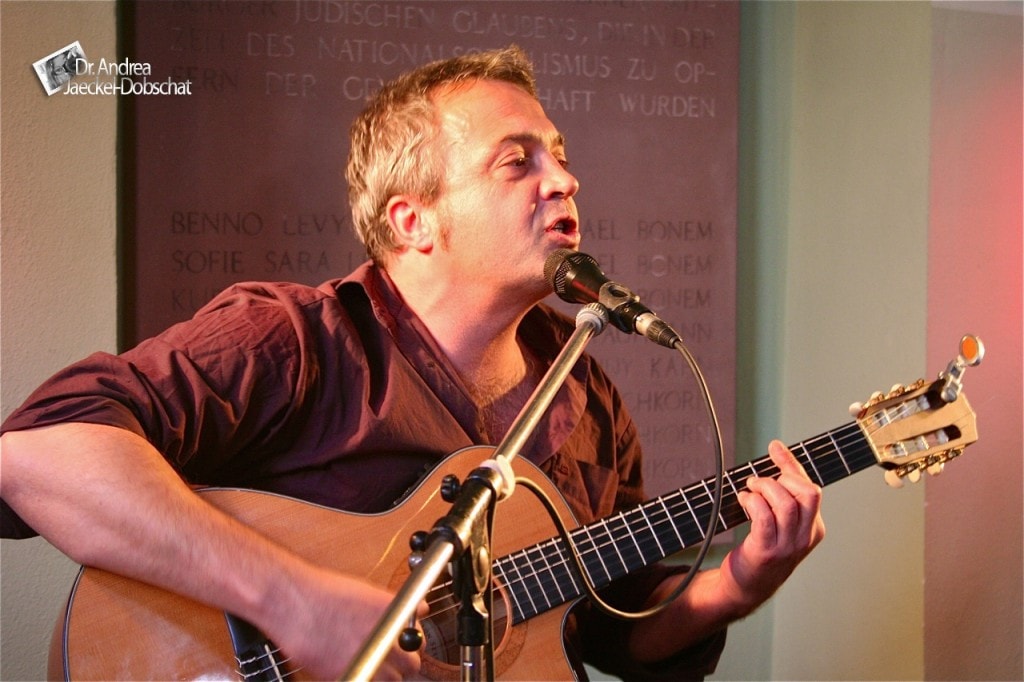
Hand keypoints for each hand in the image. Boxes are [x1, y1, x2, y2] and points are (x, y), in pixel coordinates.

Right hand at [269, 569, 423, 679]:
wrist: (293, 602)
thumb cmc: (325, 593)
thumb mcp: (367, 591)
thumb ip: (395, 605)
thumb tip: (420, 609)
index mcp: (392, 613)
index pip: (419, 638)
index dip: (414, 642)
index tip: (407, 643)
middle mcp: (383, 636)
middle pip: (412, 664)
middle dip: (405, 662)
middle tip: (393, 656)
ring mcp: (366, 657)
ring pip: (392, 680)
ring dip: (386, 674)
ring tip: (374, 662)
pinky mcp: (348, 673)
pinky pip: (367, 681)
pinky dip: (365, 676)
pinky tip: (355, 664)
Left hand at [723, 440, 824, 613]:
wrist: (747, 586)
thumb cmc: (762, 548)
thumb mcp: (780, 522)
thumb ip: (782, 494)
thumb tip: (777, 452)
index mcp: (814, 529)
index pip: (812, 488)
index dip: (792, 464)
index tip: (774, 447)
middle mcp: (805, 538)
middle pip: (809, 493)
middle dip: (782, 477)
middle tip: (759, 480)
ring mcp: (788, 546)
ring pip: (786, 503)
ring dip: (764, 488)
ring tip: (749, 488)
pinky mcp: (767, 551)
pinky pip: (765, 518)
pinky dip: (753, 502)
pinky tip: (743, 500)